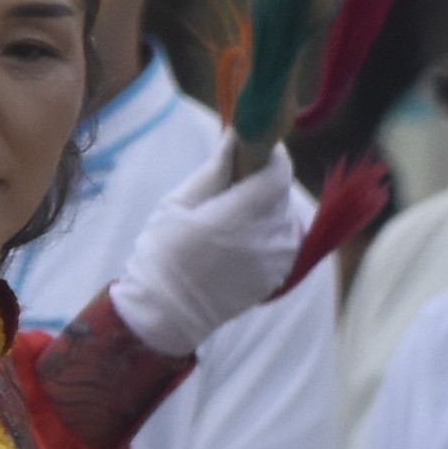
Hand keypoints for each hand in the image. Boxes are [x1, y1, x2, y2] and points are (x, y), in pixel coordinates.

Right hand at [103, 141, 326, 357]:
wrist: (166, 313)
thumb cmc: (163, 253)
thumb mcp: (179, 202)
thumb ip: (215, 169)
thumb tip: (236, 135)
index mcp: (241, 216)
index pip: (278, 171)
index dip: (268, 154)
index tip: (251, 148)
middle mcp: (268, 237)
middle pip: (280, 191)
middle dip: (261, 180)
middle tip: (232, 183)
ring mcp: (277, 259)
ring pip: (284, 214)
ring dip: (266, 206)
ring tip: (231, 216)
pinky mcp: (279, 275)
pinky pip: (284, 238)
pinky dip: (268, 230)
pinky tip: (240, 238)